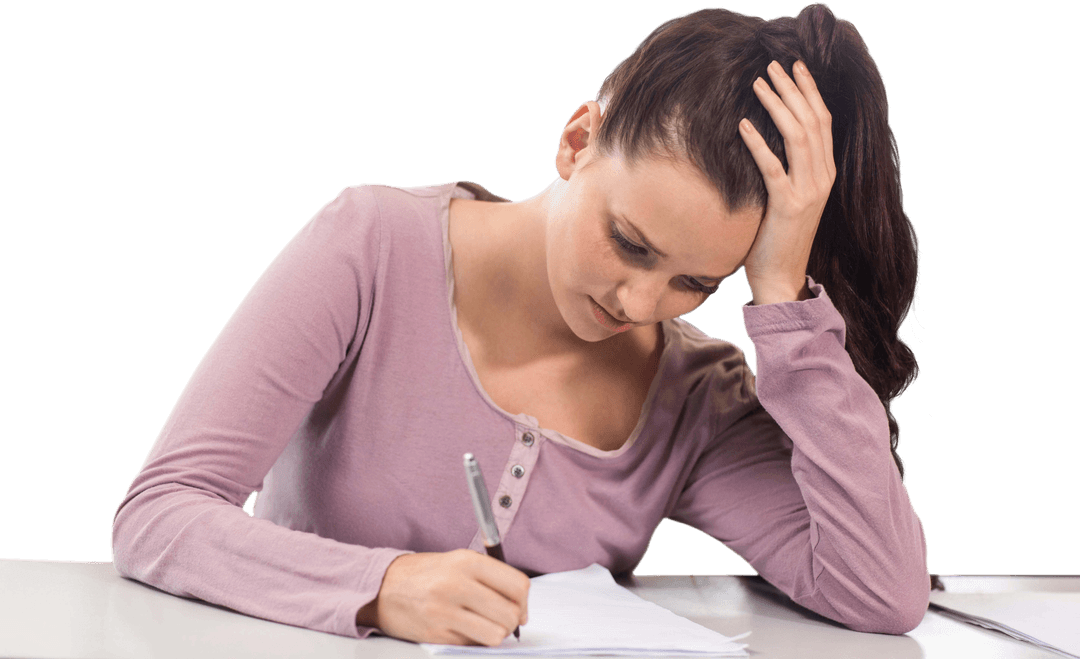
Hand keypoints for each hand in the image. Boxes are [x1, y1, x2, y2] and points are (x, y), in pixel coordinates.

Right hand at [357, 549, 529, 645]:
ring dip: (494, 634)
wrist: (381, 587)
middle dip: (512, 622)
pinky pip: (472, 644)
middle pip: (510, 613)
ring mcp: (445, 610)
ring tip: (484, 626)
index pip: (517, 585)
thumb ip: (490, 578)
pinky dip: (473, 640)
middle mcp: (457, 583)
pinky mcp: (436, 633)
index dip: (524, 602)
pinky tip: (461, 628)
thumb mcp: (458, 562)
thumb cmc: (426, 575)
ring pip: (495, 634)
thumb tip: (521, 605)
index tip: (520, 609)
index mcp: (467, 561)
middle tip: (503, 620)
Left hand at [739, 59, 835, 304]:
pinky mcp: (787, 205)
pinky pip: (773, 166)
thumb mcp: (789, 198)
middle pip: (811, 121)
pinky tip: (743, 124)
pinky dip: (758, 143)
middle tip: (773, 64)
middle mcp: (822, 178)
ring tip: (758, 83)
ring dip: (777, 105)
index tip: (796, 67)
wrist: (780, 278)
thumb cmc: (777, 238)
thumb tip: (769, 141)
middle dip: (792, 89)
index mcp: (825, 173)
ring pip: (797, 136)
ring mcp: (808, 191)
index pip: (823, 122)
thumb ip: (788, 171)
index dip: (810, 91)